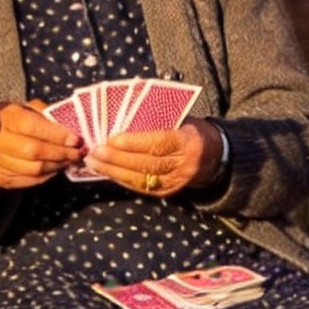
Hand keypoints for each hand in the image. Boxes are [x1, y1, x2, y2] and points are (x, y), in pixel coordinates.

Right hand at [0, 100, 80, 193]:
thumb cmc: (5, 121)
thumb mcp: (20, 108)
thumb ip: (42, 113)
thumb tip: (68, 125)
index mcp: (1, 118)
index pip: (31, 126)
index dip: (55, 134)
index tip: (75, 138)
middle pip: (33, 151)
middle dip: (60, 153)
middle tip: (77, 152)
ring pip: (33, 169)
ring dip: (56, 166)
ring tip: (69, 160)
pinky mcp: (0, 179)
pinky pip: (30, 180)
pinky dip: (47, 175)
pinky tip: (56, 168)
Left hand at [86, 123, 221, 198]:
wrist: (216, 157)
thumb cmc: (192, 131)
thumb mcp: (183, 120)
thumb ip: (158, 121)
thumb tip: (123, 116)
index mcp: (188, 142)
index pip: (159, 143)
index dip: (134, 142)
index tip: (112, 138)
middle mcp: (184, 165)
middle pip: (147, 164)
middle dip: (117, 159)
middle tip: (95, 152)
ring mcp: (177, 181)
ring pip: (142, 179)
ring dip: (114, 171)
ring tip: (93, 163)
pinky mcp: (169, 192)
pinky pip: (142, 188)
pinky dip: (122, 179)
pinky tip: (107, 172)